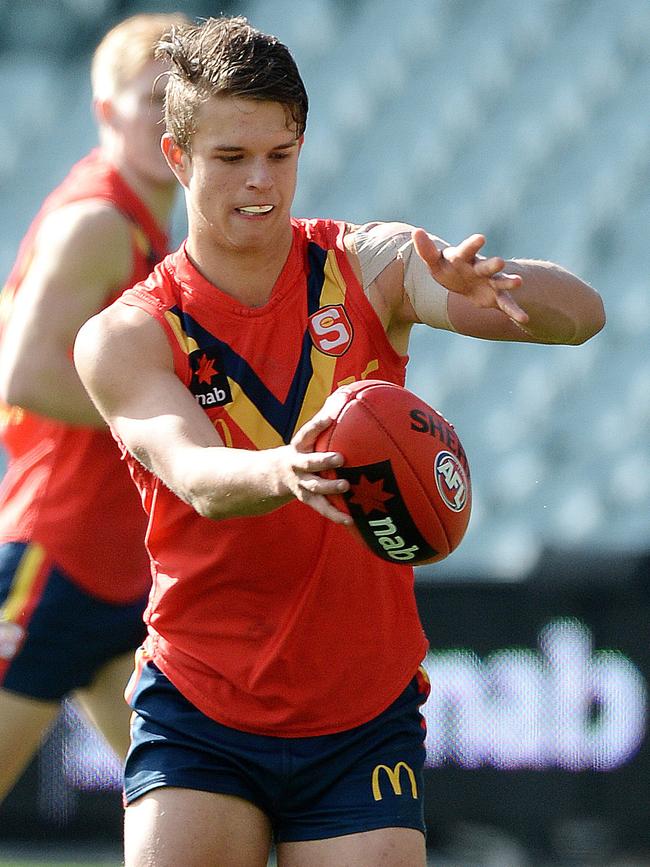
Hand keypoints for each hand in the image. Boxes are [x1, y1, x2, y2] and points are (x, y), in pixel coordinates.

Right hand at [280, 409, 351, 524]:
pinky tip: (350, 519)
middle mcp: (297, 465)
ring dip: (329, 487)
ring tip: (345, 486)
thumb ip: (324, 418)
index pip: (307, 433)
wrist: (272, 475)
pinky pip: (321, 507)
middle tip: (340, 458)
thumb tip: (345, 393)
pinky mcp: (306, 498)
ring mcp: (300, 483)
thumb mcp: (306, 435)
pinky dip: (334, 514)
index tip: (330, 417)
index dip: (317, 425)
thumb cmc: (300, 450)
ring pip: (314, 487)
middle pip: (309, 463)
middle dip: (323, 461)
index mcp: (298, 446)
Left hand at [412, 229, 528, 323]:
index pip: (467, 250)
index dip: (472, 245)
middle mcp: (480, 268)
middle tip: (500, 263)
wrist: (463, 282)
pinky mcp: (496, 297)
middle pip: (486, 266)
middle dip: (492, 265)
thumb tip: (417, 231)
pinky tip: (524, 319)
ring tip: (519, 282)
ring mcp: (490, 282)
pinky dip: (515, 311)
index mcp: (464, 258)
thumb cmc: (448, 269)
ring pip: (501, 282)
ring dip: (509, 282)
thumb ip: (426, 250)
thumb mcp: (435, 263)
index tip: (480, 239)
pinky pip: (506, 304)